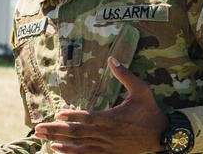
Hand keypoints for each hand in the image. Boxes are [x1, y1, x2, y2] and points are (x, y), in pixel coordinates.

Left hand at [33, 56, 168, 153]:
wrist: (163, 136)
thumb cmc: (150, 111)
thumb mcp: (141, 90)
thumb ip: (125, 75)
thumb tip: (112, 58)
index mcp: (113, 118)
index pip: (89, 118)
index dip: (73, 116)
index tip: (58, 113)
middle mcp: (107, 134)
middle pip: (78, 133)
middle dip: (56, 130)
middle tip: (39, 128)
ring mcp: (107, 146)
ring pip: (79, 145)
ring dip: (59, 141)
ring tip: (42, 137)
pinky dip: (70, 153)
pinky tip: (56, 148)